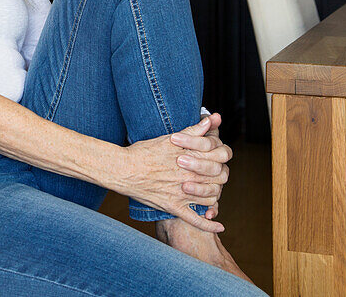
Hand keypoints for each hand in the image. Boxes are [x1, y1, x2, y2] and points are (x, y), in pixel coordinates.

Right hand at [117, 117, 223, 232]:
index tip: (217, 157)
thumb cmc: (144, 151)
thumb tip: (212, 119)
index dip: (222, 156)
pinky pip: (196, 220)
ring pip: (212, 198)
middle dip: (220, 175)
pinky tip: (220, 227)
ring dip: (215, 194)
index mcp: (191, 157)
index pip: (221, 157)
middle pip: (220, 178)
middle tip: (214, 174)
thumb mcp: (170, 138)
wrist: (123, 169)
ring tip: (211, 191)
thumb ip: (194, 130)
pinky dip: (210, 225)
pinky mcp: (173, 207)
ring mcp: (182, 193)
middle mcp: (190, 175)